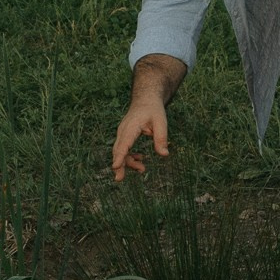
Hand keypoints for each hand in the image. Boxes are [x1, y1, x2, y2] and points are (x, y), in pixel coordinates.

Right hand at [111, 54, 185, 181]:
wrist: (146, 99)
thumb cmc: (153, 110)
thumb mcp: (161, 122)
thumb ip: (161, 138)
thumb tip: (164, 155)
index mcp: (131, 127)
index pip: (123, 144)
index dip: (119, 156)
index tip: (115, 166)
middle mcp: (123, 131)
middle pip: (118, 150)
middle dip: (119, 165)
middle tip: (119, 179)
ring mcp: (122, 134)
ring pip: (120, 151)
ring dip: (128, 162)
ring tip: (142, 169)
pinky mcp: (124, 136)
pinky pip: (123, 149)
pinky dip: (129, 157)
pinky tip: (140, 160)